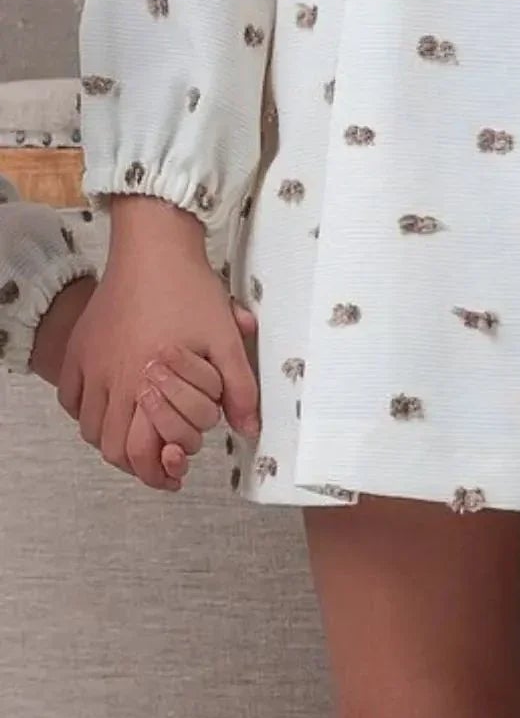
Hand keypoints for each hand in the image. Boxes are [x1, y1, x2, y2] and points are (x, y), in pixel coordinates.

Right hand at [59, 210, 261, 493]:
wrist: (154, 246)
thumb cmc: (191, 290)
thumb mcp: (225, 337)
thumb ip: (239, 388)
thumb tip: (249, 429)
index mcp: (147, 383)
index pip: (140, 452)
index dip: (160, 471)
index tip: (178, 471)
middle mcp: (112, 380)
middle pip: (113, 448)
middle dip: (139, 461)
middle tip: (163, 459)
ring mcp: (89, 365)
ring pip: (91, 428)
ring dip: (115, 438)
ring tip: (141, 433)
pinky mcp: (78, 350)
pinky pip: (72, 399)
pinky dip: (89, 412)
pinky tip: (113, 405)